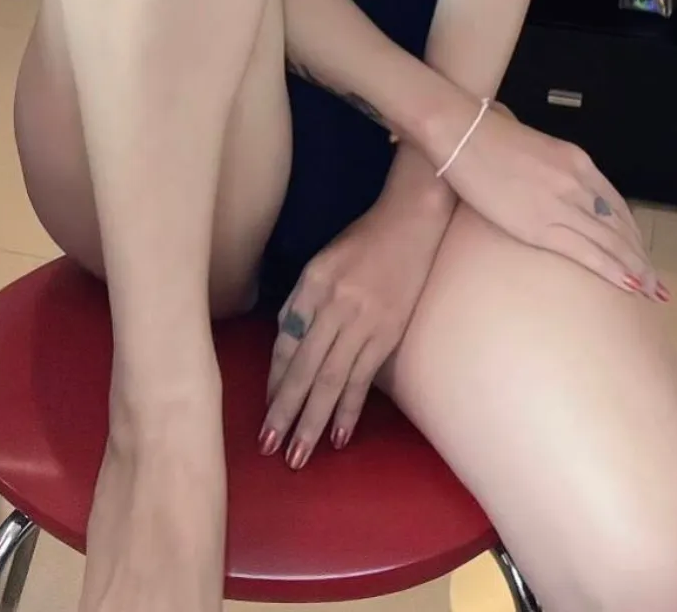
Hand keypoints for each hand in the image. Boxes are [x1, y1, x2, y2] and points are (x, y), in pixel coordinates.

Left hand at [258, 193, 442, 467]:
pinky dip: (350, 409)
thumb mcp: (322, 262)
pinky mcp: (389, 332)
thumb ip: (302, 302)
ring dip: (313, 420)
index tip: (265, 411)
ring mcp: (364, 321)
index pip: (285, 342)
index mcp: (312, 284)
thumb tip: (286, 344)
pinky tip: (339, 436)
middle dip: (284, 411)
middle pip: (304, 368)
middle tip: (269, 447)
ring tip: (298, 455)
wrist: (412, 222)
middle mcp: (335, 304)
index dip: (274, 379)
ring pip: (332, 380)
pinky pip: (363, 378)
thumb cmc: (363, 242)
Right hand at [441, 102, 664, 301]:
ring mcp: (561, 203)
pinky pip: (586, 251)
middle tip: (657, 285)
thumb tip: (555, 184)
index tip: (643, 254)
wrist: (465, 134)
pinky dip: (611, 269)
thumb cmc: (491, 138)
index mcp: (578, 162)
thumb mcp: (537, 148)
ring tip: (650, 292)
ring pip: (611, 242)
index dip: (633, 234)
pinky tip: (627, 284)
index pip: (618, 205)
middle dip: (641, 258)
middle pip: (620, 227)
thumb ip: (555, 168)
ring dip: (634, 269)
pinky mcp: (540, 224)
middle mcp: (578, 182)